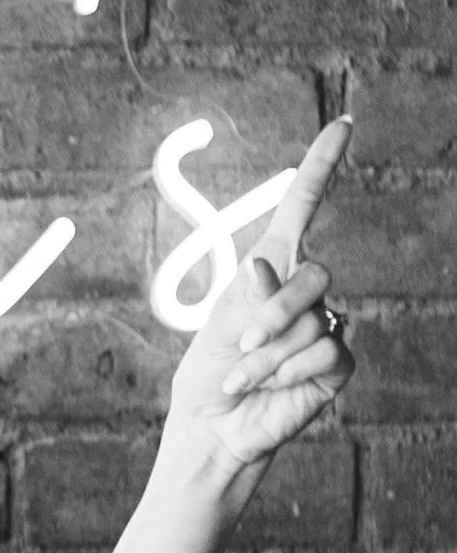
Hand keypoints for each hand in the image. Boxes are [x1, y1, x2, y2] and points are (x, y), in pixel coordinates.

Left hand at [164, 119, 355, 475]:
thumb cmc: (208, 374)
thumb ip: (249, 294)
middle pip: (314, 275)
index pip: (304, 208)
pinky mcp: (336, 362)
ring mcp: (325, 325)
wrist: (212, 428)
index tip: (343, 124)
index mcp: (271, 270)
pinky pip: (325, 352)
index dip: (321, 167)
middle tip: (240, 346)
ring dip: (268, 355)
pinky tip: (268, 388)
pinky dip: (286, 373)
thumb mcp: (218, 326)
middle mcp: (304, 293)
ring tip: (242, 377)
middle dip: (273, 312)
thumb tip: (267, 266)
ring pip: (314, 321)